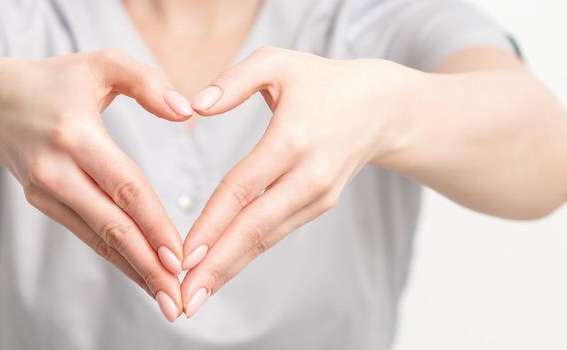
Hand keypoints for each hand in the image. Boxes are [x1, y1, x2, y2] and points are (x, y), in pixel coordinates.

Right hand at [0, 49, 195, 321]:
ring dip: (134, 271)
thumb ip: (147, 81)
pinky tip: (143, 277)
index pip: (124, 187)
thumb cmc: (57, 80)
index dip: (153, 224)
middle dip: (147, 265)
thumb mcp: (102, 63)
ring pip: (98, 238)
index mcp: (76, 134)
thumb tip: (186, 109)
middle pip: (110, 224)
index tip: (180, 256)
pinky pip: (87, 234)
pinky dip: (117, 258)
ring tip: (167, 299)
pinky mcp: (43, 203)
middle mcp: (56, 169)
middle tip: (177, 297)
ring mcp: (46, 191)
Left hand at [179, 46, 413, 316]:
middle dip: (218, 266)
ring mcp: (316, 196)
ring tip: (194, 297)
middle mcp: (307, 176)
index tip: (185, 255)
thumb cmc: (321, 81)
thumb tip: (195, 106)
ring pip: (265, 238)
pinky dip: (246, 256)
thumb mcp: (278, 63)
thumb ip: (235, 80)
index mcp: (293, 140)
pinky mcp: (319, 206)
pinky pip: (275, 233)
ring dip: (229, 269)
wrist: (382, 107)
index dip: (212, 224)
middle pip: (255, 228)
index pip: (243, 189)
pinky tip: (219, 274)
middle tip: (185, 299)